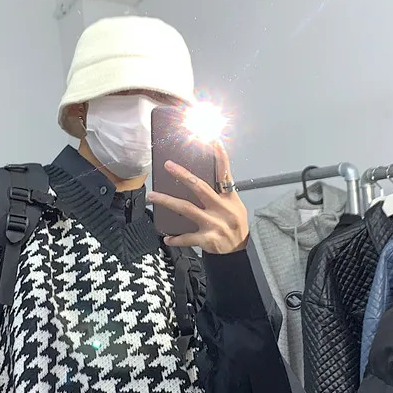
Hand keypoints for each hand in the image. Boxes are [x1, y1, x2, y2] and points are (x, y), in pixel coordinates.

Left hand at [153, 140, 247, 254]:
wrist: (240, 252)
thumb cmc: (235, 226)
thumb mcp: (235, 206)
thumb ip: (222, 193)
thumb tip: (201, 179)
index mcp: (229, 199)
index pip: (225, 174)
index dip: (220, 157)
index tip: (213, 141)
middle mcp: (222, 209)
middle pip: (199, 187)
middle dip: (183, 175)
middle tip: (168, 165)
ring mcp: (214, 224)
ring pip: (186, 209)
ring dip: (167, 201)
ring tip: (152, 196)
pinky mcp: (207, 239)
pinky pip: (187, 237)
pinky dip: (176, 238)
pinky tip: (166, 237)